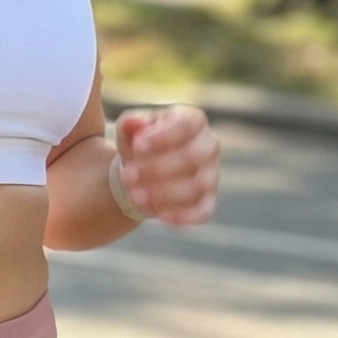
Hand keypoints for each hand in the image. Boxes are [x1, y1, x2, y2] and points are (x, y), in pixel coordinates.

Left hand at [113, 105, 220, 226]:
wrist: (143, 173)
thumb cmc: (140, 146)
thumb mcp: (130, 132)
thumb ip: (129, 126)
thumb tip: (131, 122)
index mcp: (193, 121)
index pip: (187, 125)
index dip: (163, 137)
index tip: (137, 147)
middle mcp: (208, 147)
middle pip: (192, 157)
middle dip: (157, 169)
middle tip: (126, 176)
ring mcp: (211, 176)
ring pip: (195, 186)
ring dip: (163, 193)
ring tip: (134, 196)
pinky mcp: (208, 203)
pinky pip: (202, 212)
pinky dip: (182, 216)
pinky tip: (159, 215)